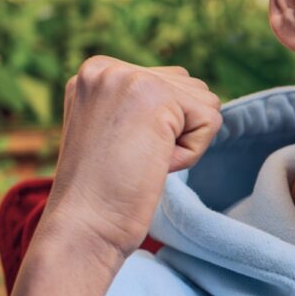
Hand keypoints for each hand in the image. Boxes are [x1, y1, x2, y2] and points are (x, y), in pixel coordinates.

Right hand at [35, 56, 222, 271]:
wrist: (84, 227)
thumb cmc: (103, 196)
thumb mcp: (116, 134)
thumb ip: (144, 107)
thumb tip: (201, 101)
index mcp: (94, 74)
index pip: (169, 84)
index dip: (164, 129)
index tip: (123, 153)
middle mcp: (105, 68)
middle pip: (190, 88)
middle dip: (177, 133)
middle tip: (133, 160)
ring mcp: (127, 77)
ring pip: (204, 102)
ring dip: (185, 143)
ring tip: (141, 161)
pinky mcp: (154, 95)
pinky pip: (210, 121)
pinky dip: (191, 154)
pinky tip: (153, 165)